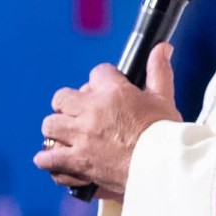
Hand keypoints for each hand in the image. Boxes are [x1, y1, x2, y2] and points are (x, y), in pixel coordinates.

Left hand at [36, 43, 179, 195]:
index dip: (101, 81)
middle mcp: (92, 112)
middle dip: (67, 104)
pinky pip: (49, 159)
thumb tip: (162, 48)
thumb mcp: (164, 98)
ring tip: (66, 136)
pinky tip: (54, 160)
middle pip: (62, 98)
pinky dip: (49, 160)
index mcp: (113, 93)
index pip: (97, 73)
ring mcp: (81, 137)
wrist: (163, 167)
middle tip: (78, 114)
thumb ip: (159, 70)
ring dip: (56, 130)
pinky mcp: (77, 162)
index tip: (106, 91)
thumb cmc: (165, 135)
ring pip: (50, 126)